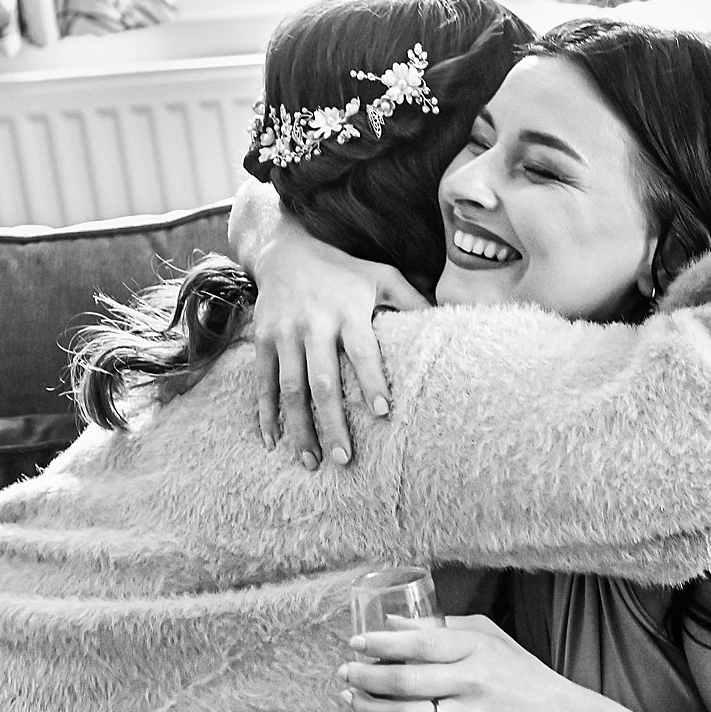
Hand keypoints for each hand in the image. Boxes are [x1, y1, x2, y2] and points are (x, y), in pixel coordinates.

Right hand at [228, 179, 430, 468]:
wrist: (285, 249)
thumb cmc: (344, 269)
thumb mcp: (381, 275)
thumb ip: (411, 299)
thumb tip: (447, 322)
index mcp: (347, 311)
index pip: (362, 351)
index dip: (371, 381)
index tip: (382, 414)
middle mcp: (314, 324)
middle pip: (323, 381)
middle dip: (333, 422)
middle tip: (344, 459)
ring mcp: (285, 333)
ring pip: (291, 388)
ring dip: (300, 428)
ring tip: (312, 462)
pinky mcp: (263, 340)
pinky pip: (263, 381)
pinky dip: (265, 413)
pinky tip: (272, 441)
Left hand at [339, 615, 579, 711]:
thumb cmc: (515, 669)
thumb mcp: (486, 635)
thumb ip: (441, 627)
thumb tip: (395, 623)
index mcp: (473, 649)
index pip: (420, 644)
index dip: (382, 643)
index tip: (356, 643)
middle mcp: (469, 681)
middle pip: (407, 680)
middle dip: (367, 677)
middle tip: (345, 672)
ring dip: (372, 709)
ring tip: (352, 700)